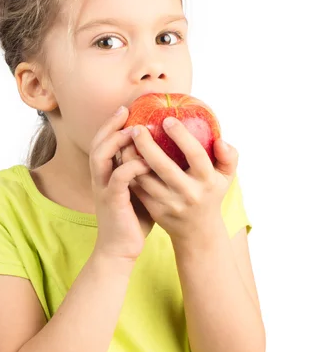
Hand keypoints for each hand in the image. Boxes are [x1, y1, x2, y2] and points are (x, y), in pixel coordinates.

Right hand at [89, 106, 152, 261]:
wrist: (121, 250)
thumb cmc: (135, 220)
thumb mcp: (141, 190)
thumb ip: (146, 172)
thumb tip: (169, 153)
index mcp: (106, 174)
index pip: (103, 142)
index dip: (112, 125)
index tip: (127, 109)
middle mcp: (100, 178)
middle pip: (97, 143)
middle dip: (110, 125)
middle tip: (126, 110)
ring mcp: (103, 190)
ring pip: (100, 157)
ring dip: (116, 141)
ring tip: (135, 130)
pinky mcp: (112, 202)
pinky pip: (118, 179)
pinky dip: (130, 167)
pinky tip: (146, 162)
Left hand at [121, 117, 238, 245]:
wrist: (197, 231)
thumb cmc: (211, 194)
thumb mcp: (226, 177)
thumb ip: (229, 156)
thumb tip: (220, 141)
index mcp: (207, 181)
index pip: (196, 155)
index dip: (182, 136)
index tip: (167, 119)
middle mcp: (188, 193)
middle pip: (164, 167)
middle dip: (148, 146)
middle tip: (137, 128)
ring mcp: (170, 203)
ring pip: (145, 178)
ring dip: (131, 159)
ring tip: (124, 140)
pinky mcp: (155, 210)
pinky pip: (138, 188)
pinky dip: (128, 172)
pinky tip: (123, 156)